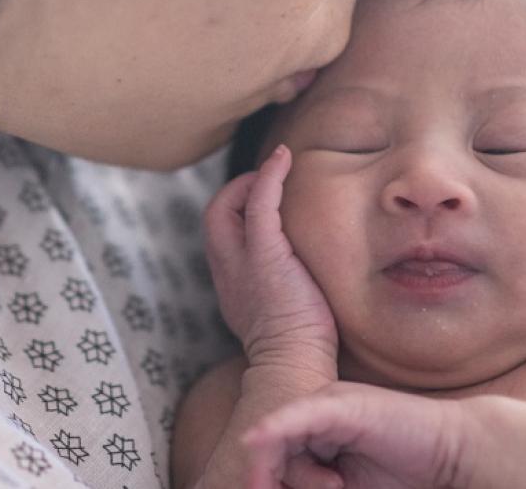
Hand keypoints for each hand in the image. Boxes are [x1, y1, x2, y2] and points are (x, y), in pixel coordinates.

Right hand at [204, 145, 337, 373]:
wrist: (294, 366)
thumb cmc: (302, 350)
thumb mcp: (287, 318)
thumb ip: (288, 294)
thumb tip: (311, 282)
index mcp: (233, 288)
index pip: (223, 240)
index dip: (239, 217)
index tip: (268, 208)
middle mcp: (229, 272)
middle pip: (214, 218)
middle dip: (236, 194)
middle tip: (268, 186)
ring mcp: (242, 262)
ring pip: (226, 207)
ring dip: (251, 183)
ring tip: (277, 171)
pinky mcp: (264, 253)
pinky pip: (260, 202)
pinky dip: (269, 176)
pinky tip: (285, 159)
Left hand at [242, 382, 471, 488]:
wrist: (451, 454)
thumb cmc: (404, 473)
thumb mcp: (342, 486)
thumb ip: (315, 484)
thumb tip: (263, 488)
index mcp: (315, 430)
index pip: (271, 455)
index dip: (261, 481)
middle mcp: (316, 412)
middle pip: (270, 447)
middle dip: (265, 479)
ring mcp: (328, 404)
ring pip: (280, 438)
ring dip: (283, 474)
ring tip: (327, 488)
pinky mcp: (342, 405)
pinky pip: (299, 416)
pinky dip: (275, 429)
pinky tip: (255, 440)